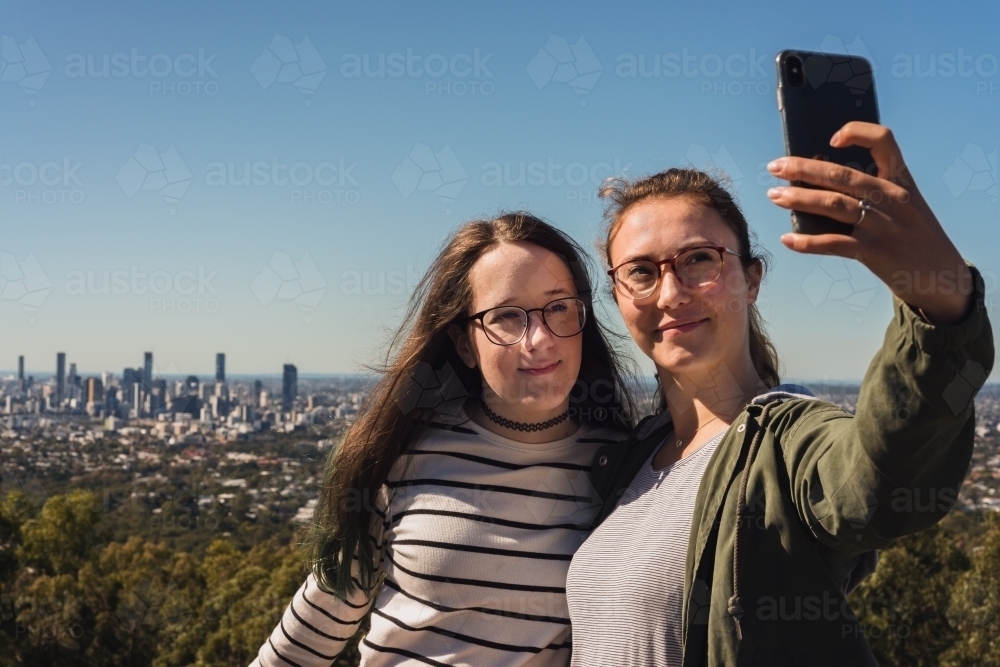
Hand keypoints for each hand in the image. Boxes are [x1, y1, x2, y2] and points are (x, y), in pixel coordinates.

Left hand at [766, 122, 972, 324]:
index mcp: (901, 181)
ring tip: (774, 196)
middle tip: (775, 166)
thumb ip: (873, 192)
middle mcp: (893, 198)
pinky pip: (834, 244)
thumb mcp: (904, 206)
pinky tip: (787, 239)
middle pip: (842, 174)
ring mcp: (884, 225)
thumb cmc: (913, 236)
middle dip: (803, 168)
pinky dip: (807, 242)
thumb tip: (819, 183)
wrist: (942, 276)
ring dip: (798, 199)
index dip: (858, 132)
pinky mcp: (875, 252)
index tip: (832, 138)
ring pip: (834, 205)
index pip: (884, 142)